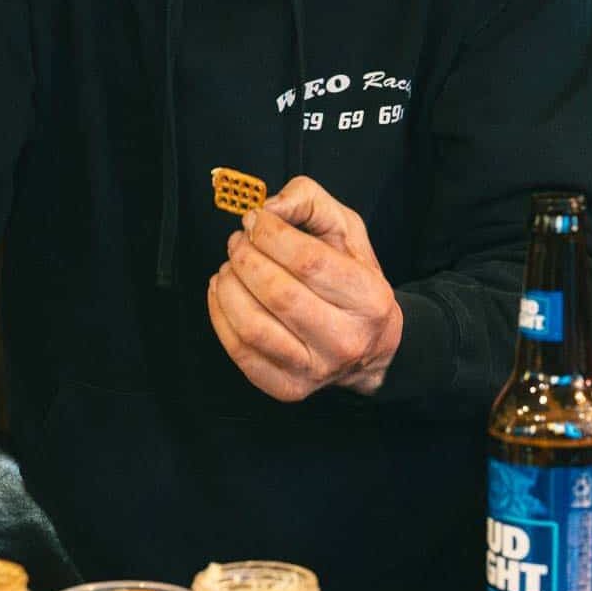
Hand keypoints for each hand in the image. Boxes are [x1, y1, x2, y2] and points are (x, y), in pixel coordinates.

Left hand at [207, 175, 403, 400]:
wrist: (371, 346)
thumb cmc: (354, 280)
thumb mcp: (347, 230)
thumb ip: (310, 203)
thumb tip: (268, 208)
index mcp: (369, 298)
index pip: (308, 262)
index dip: (270, 234)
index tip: (255, 219)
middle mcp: (346, 340)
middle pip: (278, 294)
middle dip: (246, 258)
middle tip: (238, 242)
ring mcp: (316, 370)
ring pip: (253, 327)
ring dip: (229, 287)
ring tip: (230, 267)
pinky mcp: (288, 388)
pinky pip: (240, 352)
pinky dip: (220, 316)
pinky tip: (223, 293)